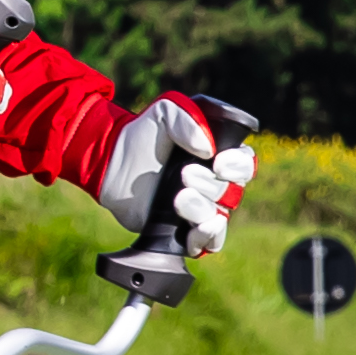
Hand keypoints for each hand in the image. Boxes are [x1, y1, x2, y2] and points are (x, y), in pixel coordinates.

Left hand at [96, 94, 256, 255]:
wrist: (110, 163)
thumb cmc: (141, 134)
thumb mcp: (165, 111)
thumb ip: (187, 118)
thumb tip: (208, 148)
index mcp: (218, 154)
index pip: (245, 163)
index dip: (239, 166)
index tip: (219, 162)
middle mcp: (213, 183)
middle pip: (233, 192)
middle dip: (211, 185)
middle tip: (184, 174)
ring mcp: (199, 208)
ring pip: (220, 216)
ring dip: (202, 208)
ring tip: (178, 198)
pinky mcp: (184, 231)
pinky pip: (209, 243)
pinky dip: (207, 237)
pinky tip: (194, 228)